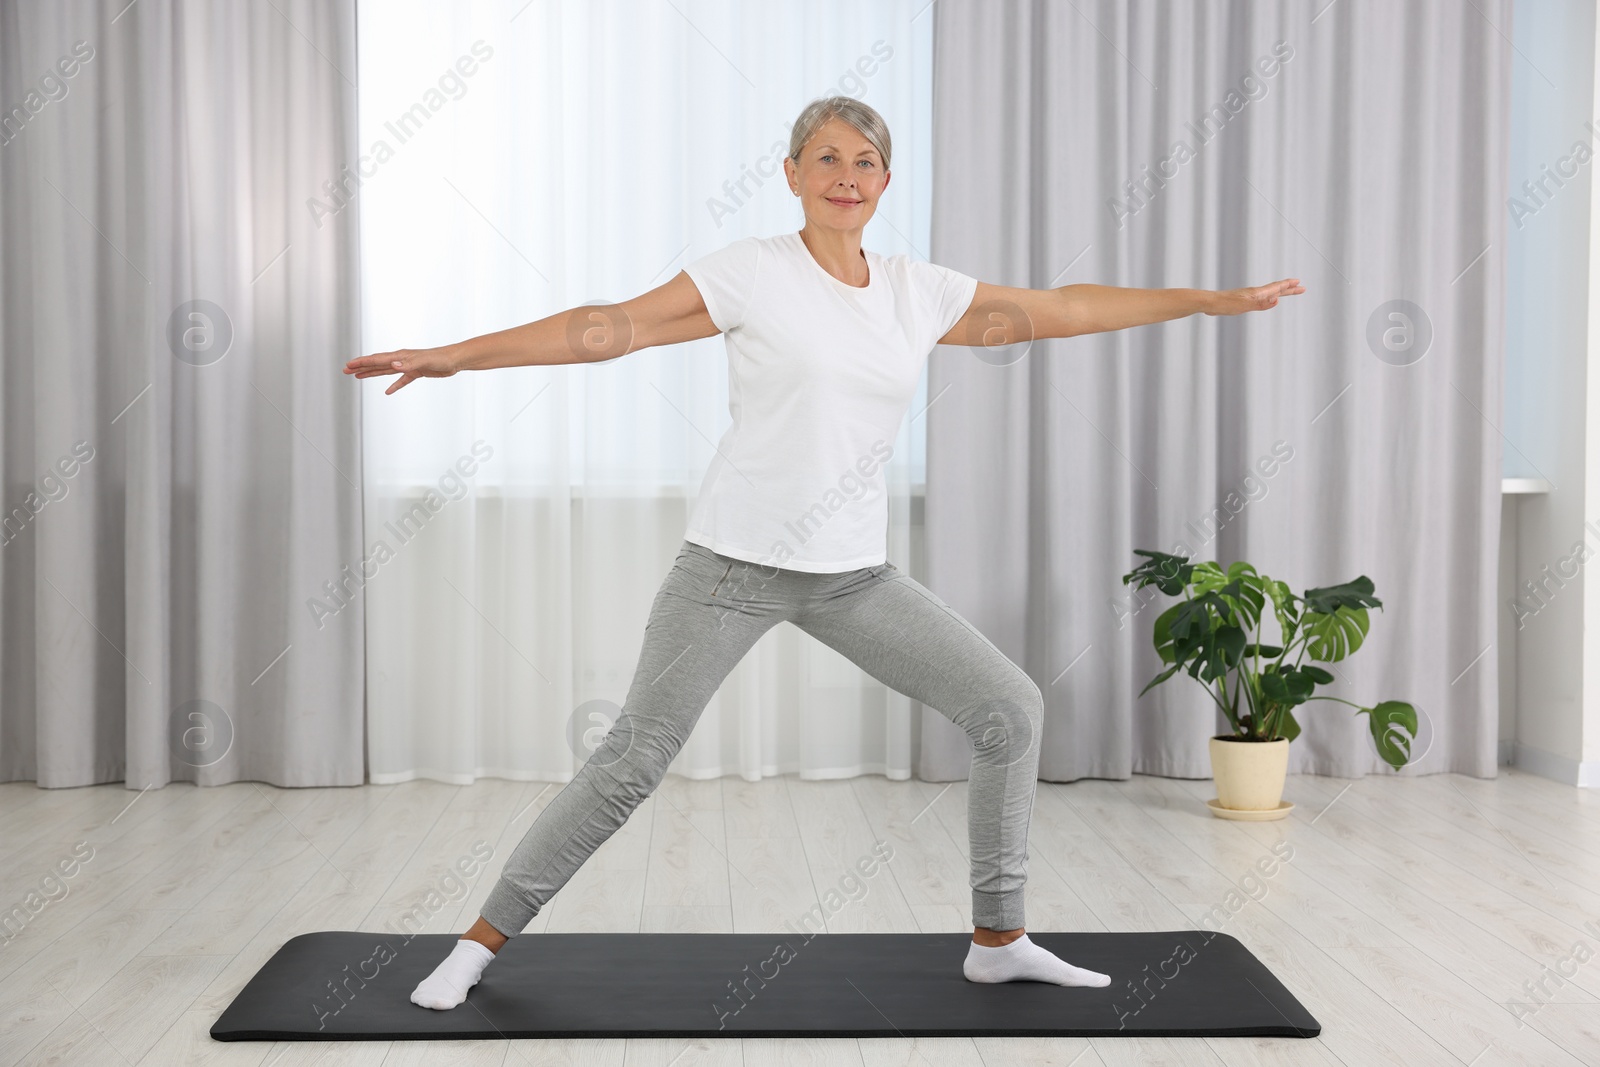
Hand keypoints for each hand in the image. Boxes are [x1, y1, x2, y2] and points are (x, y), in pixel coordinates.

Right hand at [343, 346, 459, 394]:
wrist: (454, 360)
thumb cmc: (440, 358)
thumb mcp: (424, 361)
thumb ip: (408, 363)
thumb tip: (392, 364)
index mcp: (400, 356)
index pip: (377, 359)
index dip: (362, 363)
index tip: (348, 365)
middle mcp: (401, 360)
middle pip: (376, 363)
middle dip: (361, 367)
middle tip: (345, 370)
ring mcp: (408, 366)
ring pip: (385, 370)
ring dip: (371, 373)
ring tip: (358, 376)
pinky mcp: (416, 373)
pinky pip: (401, 380)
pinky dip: (393, 386)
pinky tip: (387, 392)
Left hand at [1205, 278, 1304, 315]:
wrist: (1209, 303)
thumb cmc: (1225, 305)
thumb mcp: (1244, 306)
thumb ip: (1261, 304)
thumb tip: (1277, 300)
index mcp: (1257, 293)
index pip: (1276, 288)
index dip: (1288, 286)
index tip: (1300, 283)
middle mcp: (1254, 293)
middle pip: (1275, 290)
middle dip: (1289, 289)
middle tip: (1301, 288)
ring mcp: (1249, 297)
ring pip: (1268, 293)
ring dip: (1280, 292)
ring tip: (1288, 291)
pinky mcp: (1243, 301)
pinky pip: (1261, 298)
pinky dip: (1269, 298)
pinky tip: (1267, 300)